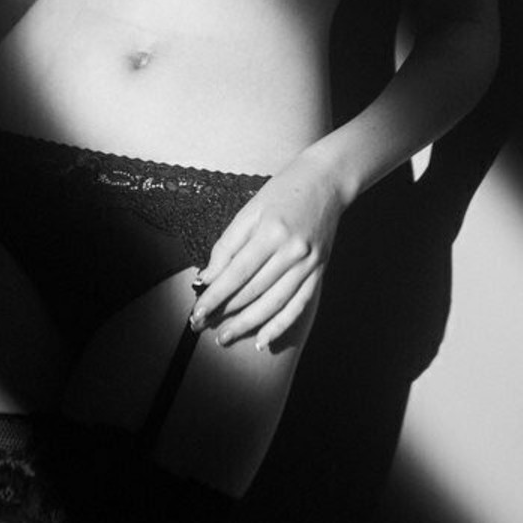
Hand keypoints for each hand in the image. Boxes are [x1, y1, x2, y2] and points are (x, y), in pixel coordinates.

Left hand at [189, 154, 346, 350]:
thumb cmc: (283, 192)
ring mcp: (309, 264)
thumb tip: (207, 278)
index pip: (236, 273)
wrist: (326, 181)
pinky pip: (298, 305)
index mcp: (271, 232)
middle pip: (254, 292)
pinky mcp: (319, 271)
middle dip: (225, 313)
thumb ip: (227, 245)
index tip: (196, 312)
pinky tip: (262, 340)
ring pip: (274, 304)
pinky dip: (280, 325)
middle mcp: (292, 251)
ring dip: (247, 324)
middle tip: (202, 327)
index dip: (214, 296)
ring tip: (225, 337)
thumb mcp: (249, 210)